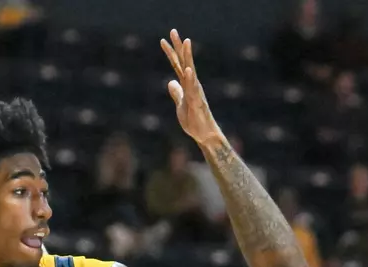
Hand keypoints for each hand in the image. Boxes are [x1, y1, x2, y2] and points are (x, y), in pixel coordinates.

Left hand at [160, 30, 221, 147]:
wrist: (204, 134)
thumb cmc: (194, 120)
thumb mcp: (181, 104)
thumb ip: (177, 92)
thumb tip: (171, 82)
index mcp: (187, 84)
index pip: (177, 65)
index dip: (170, 53)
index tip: (163, 40)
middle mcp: (192, 84)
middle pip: (184, 62)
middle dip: (179, 47)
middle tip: (173, 31)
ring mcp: (196, 92)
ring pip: (191, 71)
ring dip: (188, 57)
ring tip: (186, 42)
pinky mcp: (197, 102)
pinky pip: (193, 89)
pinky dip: (191, 79)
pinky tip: (188, 70)